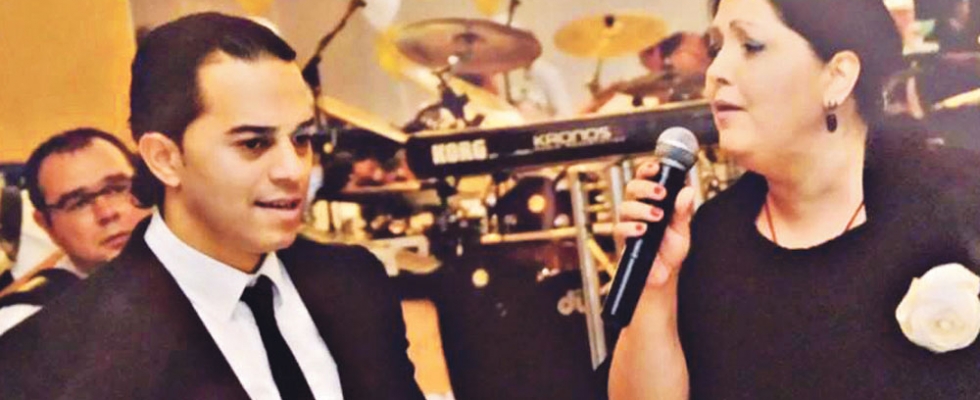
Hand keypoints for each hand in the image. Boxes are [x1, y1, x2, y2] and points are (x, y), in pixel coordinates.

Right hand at [614, 161, 696, 286]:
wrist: (664, 274)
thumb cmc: (670, 249)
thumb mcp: (681, 228)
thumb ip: (682, 210)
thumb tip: (688, 190)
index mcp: (651, 201)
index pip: (645, 178)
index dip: (647, 169)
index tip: (656, 167)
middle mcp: (637, 209)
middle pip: (632, 187)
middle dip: (646, 187)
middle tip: (662, 193)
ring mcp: (629, 224)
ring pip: (625, 206)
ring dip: (642, 208)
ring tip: (657, 216)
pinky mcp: (624, 241)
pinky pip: (620, 229)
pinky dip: (632, 227)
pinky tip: (644, 230)